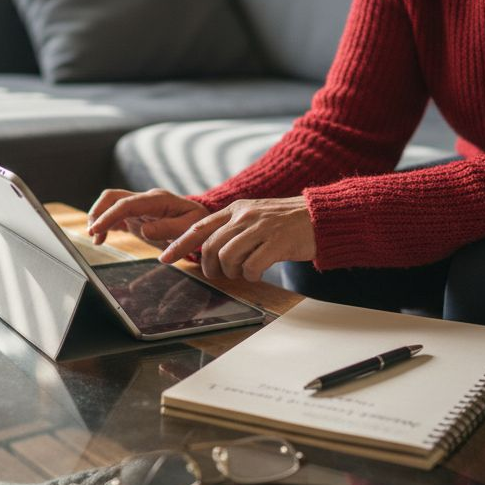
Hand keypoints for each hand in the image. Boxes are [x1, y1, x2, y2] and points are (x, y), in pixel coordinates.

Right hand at [86, 188, 209, 247]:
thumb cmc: (197, 224)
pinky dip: (105, 224)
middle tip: (92, 233)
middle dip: (98, 212)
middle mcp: (146, 198)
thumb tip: (145, 230)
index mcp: (158, 200)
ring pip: (111, 203)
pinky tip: (102, 238)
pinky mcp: (136, 214)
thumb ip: (169, 229)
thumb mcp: (191, 228)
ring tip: (96, 238)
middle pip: (114, 197)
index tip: (97, 229)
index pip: (127, 204)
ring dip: (99, 217)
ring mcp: (140, 205)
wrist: (200, 220)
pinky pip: (115, 214)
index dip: (109, 215)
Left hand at [160, 196, 315, 281]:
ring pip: (227, 257)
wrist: (320, 217)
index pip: (199, 226)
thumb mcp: (255, 216)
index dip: (179, 243)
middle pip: (210, 247)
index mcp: (236, 208)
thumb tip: (209, 250)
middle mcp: (245, 215)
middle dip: (210, 268)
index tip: (164, 257)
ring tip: (244, 272)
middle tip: (220, 275)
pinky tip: (258, 273)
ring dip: (232, 272)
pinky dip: (251, 276)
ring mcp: (261, 228)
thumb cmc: (287, 222)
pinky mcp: (276, 243)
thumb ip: (233, 228)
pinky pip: (251, 267)